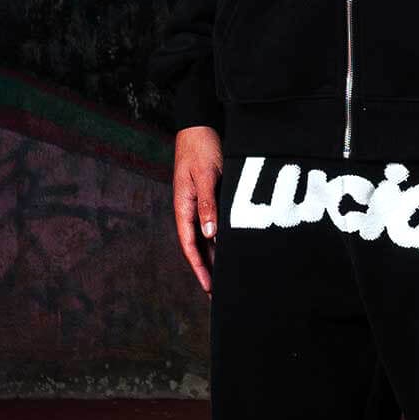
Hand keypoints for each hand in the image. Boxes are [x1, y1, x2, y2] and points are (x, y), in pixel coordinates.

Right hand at [173, 125, 223, 294]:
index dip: (200, 268)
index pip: (191, 245)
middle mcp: (190, 210)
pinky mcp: (210, 197)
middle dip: (209, 270)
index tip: (210, 288)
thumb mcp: (205, 176)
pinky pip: (216, 224)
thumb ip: (207, 204)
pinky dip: (223, 239)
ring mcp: (200, 204)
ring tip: (230, 279)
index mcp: (184, 207)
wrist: (200, 125)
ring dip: (217, 257)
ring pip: (208, 238)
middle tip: (221, 294)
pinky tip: (234, 249)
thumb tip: (209, 235)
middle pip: (199, 247)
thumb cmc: (201, 148)